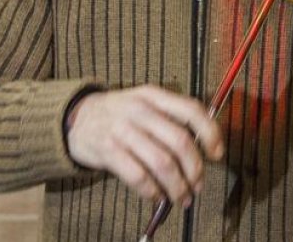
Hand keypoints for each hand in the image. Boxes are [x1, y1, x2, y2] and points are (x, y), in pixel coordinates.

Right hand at [66, 85, 223, 205]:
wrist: (75, 118)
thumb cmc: (118, 114)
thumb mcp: (143, 103)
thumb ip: (170, 118)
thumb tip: (202, 148)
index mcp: (153, 96)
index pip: (191, 110)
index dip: (210, 133)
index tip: (217, 154)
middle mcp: (139, 110)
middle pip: (180, 141)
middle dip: (195, 169)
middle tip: (198, 185)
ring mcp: (122, 129)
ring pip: (161, 162)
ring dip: (177, 186)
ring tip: (181, 197)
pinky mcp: (107, 150)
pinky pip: (138, 176)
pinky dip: (152, 191)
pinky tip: (156, 196)